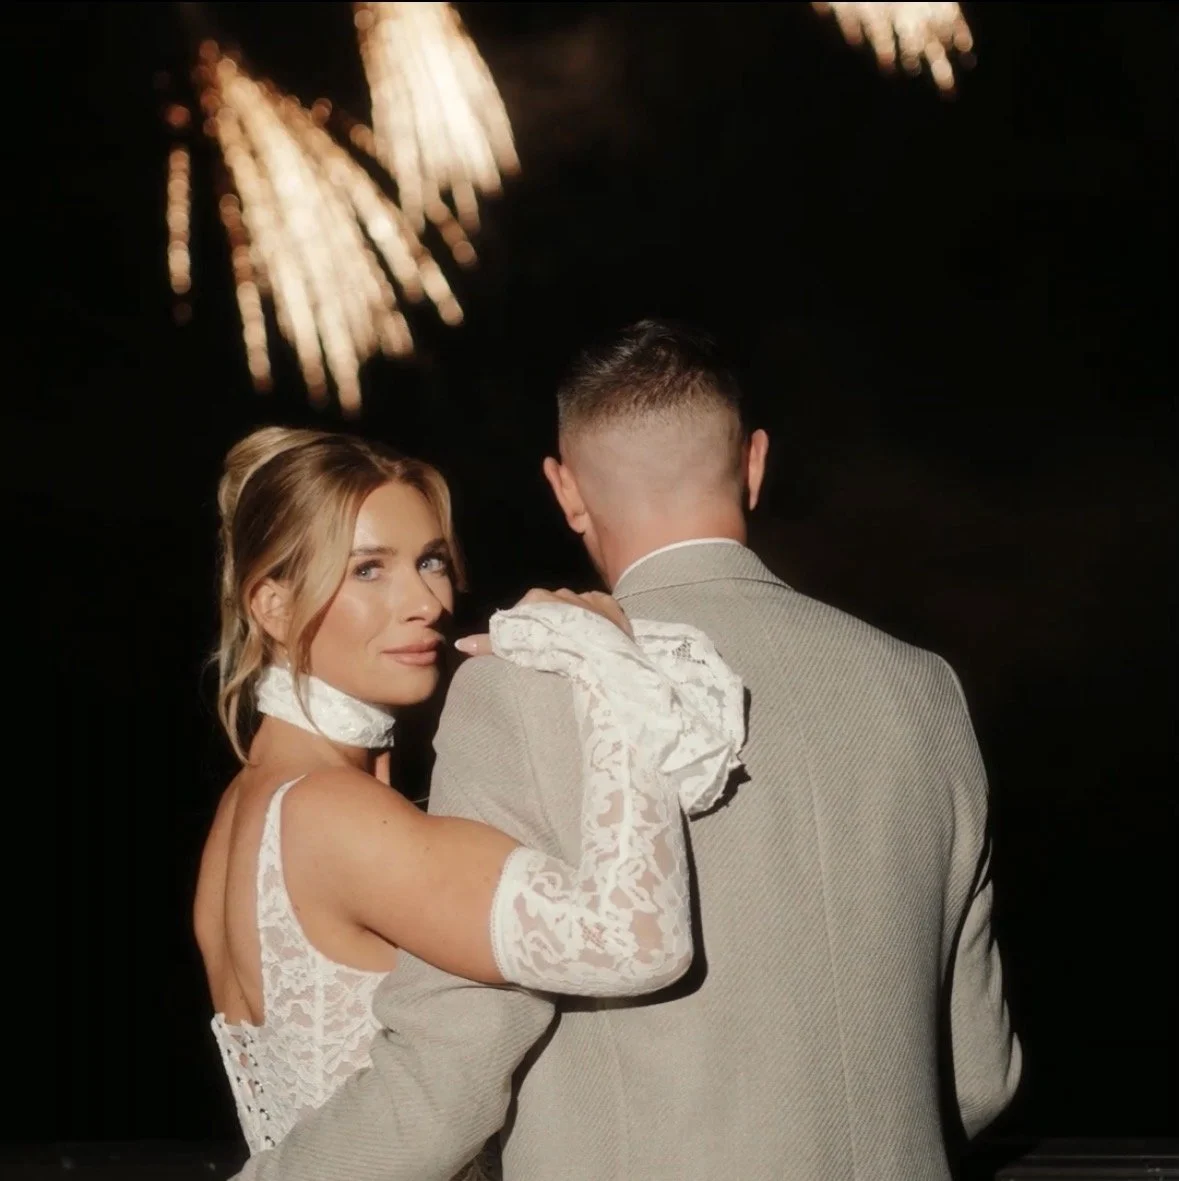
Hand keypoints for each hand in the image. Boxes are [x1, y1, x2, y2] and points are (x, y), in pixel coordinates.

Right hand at [455, 588, 632, 656]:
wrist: (594, 654)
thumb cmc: (552, 650)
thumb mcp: (517, 647)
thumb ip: (489, 643)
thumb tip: (460, 643)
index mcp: (536, 598)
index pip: (525, 612)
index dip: (526, 630)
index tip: (531, 646)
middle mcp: (561, 592)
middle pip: (550, 608)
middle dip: (550, 625)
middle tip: (554, 648)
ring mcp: (586, 596)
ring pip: (574, 607)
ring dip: (574, 623)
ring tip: (576, 645)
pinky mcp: (608, 603)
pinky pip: (599, 607)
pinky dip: (596, 620)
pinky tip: (595, 636)